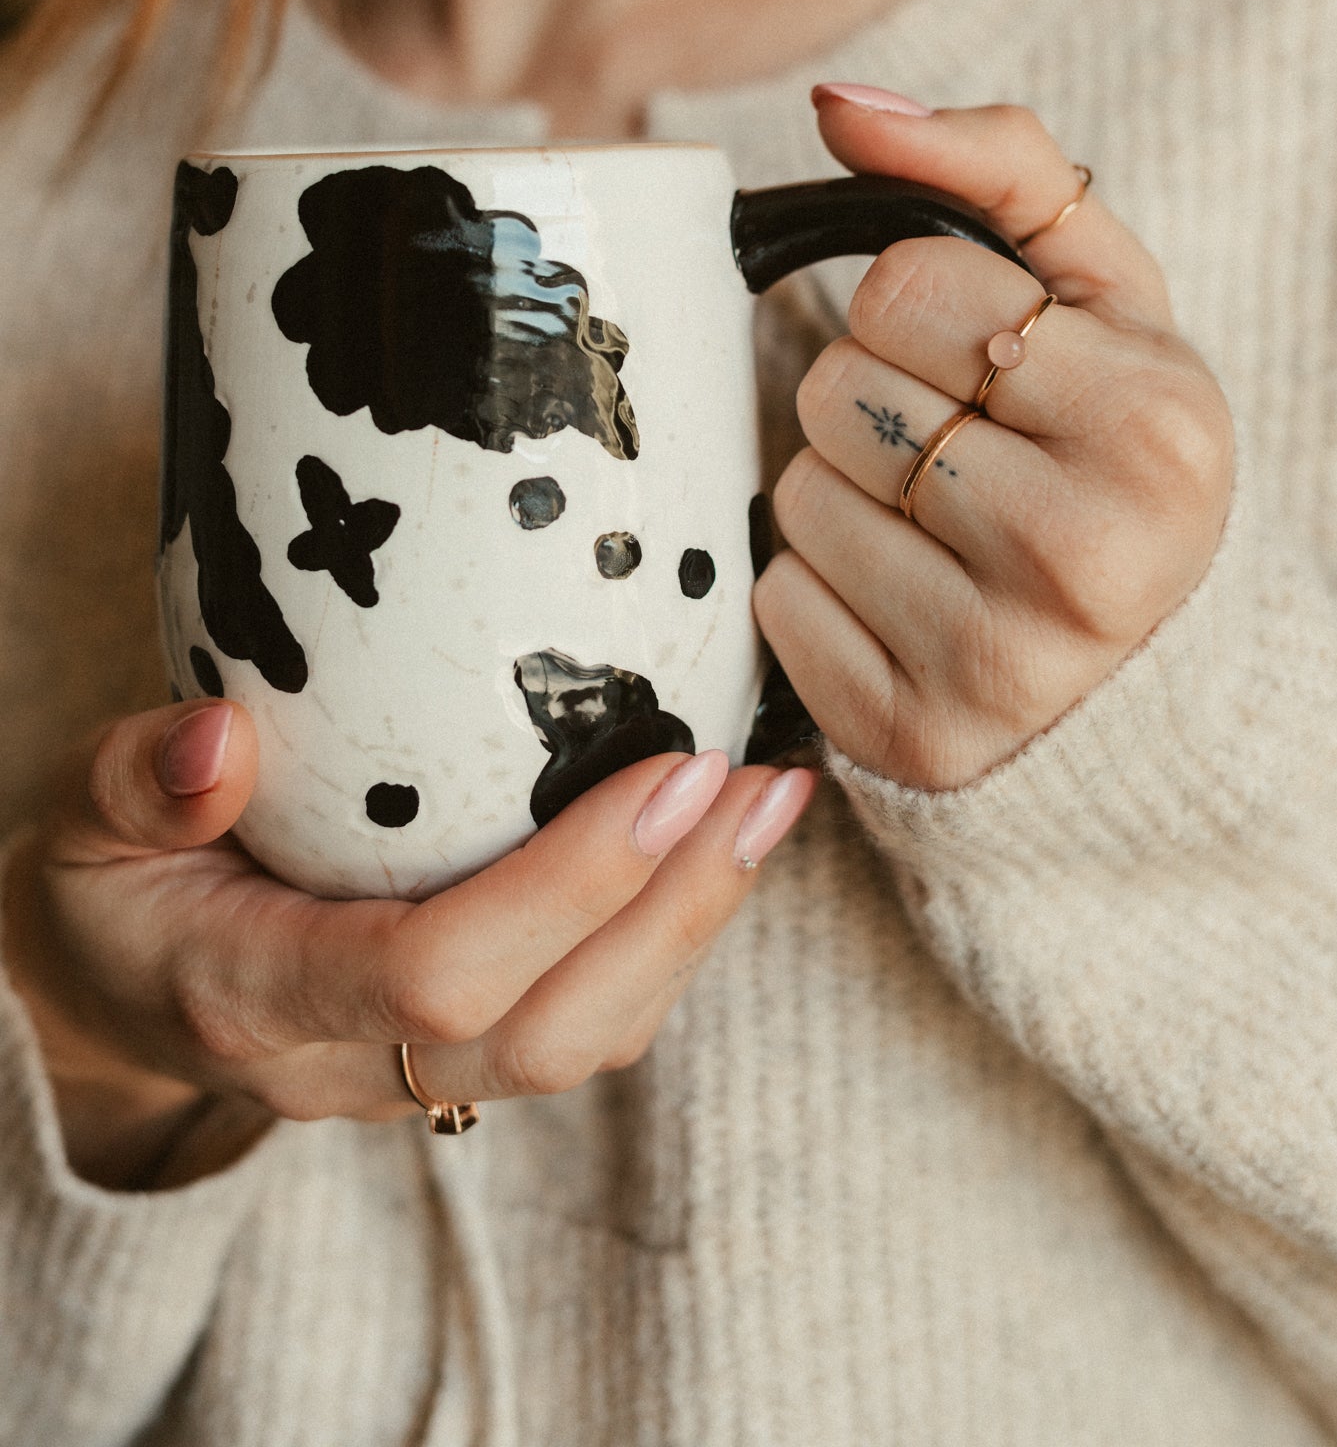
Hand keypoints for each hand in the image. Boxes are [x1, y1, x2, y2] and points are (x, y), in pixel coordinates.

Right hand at [2, 702, 815, 1187]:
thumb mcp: (86, 819)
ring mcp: (412, 1077)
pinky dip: (666, 937)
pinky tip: (712, 840)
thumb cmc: (111, 886)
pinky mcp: (459, 1056)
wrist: (111, 991)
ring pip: (586, 1043)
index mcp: (255, 997)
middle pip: (548, 1031)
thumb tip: (217, 736)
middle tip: (762, 783)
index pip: (434, 973)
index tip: (670, 767)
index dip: (568, 884)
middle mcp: (349, 1063)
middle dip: (676, 911)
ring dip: (695, 926)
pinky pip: (584, 1023)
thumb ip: (140, 781)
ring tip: (772, 800)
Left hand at [754, 85, 1234, 793]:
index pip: (906, 284)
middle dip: (876, 396)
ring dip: (844, 490)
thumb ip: (998, 167)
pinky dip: (819, 587)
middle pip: (836, 389)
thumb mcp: (1109, 296)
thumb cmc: (1112, 449)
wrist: (1151, 661)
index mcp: (1152, 423)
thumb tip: (840, 106)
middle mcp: (1084, 554)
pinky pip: (777, 599)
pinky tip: (906, 598)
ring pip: (797, 495)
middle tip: (961, 443)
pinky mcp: (911, 735)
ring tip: (939, 525)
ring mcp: (996, 662)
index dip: (922, 306)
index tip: (987, 355)